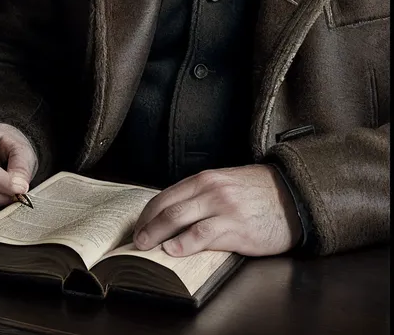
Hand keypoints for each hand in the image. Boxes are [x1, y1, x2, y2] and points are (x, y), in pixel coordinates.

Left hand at [133, 165, 301, 256]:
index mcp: (206, 179)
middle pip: (168, 207)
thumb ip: (202, 195)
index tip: (139, 227)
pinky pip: (203, 235)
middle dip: (148, 226)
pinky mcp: (236, 227)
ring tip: (147, 247)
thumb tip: (174, 214)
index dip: (149, 213)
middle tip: (136, 241)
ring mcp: (223, 208)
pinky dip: (184, 243)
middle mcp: (211, 189)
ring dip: (158, 234)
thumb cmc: (258, 192)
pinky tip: (173, 250)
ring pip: (180, 218)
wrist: (292, 196)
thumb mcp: (226, 184)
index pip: (167, 195)